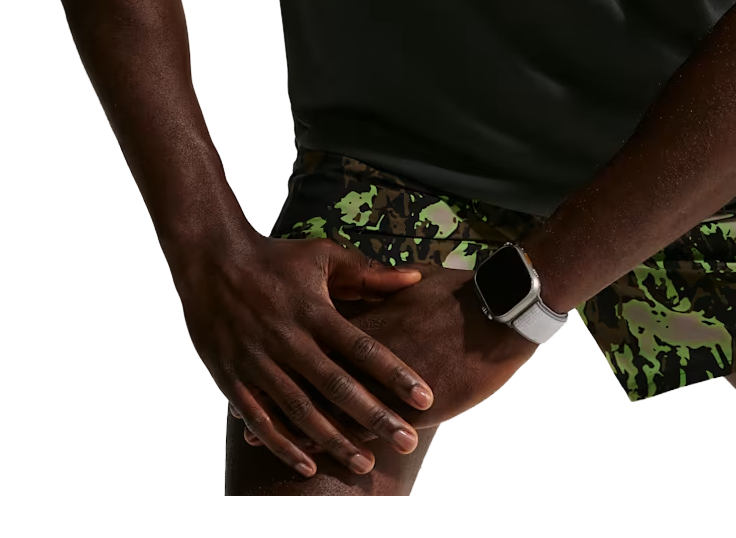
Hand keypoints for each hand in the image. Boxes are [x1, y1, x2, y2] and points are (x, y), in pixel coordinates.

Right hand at [172, 228, 435, 478]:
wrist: (211, 261)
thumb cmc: (276, 257)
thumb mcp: (324, 256)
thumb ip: (368, 273)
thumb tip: (415, 279)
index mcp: (313, 311)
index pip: (362, 347)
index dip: (394, 374)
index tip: (424, 398)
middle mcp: (288, 340)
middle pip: (337, 386)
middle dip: (374, 417)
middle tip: (407, 441)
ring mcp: (258, 362)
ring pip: (301, 410)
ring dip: (334, 440)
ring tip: (366, 462)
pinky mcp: (231, 379)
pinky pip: (259, 420)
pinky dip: (283, 445)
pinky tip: (308, 464)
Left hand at [233, 263, 539, 453]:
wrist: (494, 316)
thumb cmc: (459, 295)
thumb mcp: (415, 282)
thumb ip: (387, 284)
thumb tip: (375, 279)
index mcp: (364, 315)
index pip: (314, 332)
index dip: (284, 344)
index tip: (254, 348)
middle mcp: (359, 349)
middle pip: (305, 372)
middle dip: (272, 388)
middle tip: (241, 400)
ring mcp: (377, 380)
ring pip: (320, 407)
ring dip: (286, 423)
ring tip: (253, 436)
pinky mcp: (396, 405)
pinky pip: (351, 427)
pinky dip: (324, 442)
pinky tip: (304, 456)